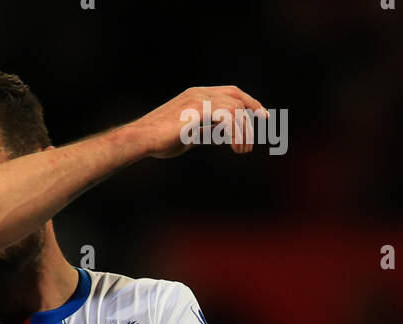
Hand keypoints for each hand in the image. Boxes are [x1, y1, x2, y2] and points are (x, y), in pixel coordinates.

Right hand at [133, 86, 266, 158]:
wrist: (142, 139)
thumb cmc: (158, 141)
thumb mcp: (188, 136)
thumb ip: (205, 131)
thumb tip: (221, 135)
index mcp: (197, 95)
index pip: (230, 93)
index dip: (247, 102)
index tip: (260, 115)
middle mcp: (200, 93)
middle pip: (237, 97)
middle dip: (252, 112)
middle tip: (259, 133)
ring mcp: (199, 99)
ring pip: (235, 109)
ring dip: (243, 131)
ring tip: (244, 150)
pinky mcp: (199, 110)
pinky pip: (228, 117)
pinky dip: (236, 133)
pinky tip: (237, 148)